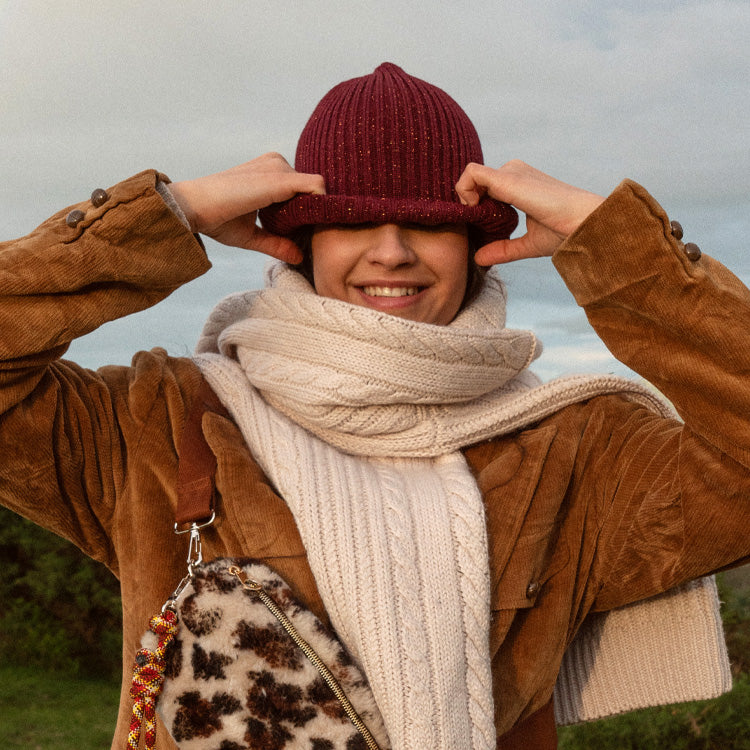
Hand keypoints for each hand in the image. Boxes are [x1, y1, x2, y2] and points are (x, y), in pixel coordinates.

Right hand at [169, 153, 324, 262]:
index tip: (302, 237)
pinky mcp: (281, 179)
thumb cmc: (216, 220)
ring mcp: (279, 168)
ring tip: (303, 236)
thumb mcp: (252, 235)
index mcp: (270, 173)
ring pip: (318, 190)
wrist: (194, 208)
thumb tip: (298, 257)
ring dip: (317, 213)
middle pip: (313, 191)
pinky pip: (318, 186)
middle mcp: (276, 164)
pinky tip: (313, 226)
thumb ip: (276, 243)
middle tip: (304, 240)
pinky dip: (323, 206)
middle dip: (314, 215)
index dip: (307, 214)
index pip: (303, 190)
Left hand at [455, 160, 604, 264]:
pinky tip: (473, 212)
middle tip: (474, 227)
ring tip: (476, 221)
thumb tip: (479, 258)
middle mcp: (514, 173)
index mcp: (519, 184)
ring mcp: (511, 172)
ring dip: (464, 199)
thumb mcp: (528, 243)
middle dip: (467, 205)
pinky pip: (471, 174)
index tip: (477, 228)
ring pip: (471, 176)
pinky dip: (463, 191)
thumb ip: (503, 249)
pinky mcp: (507, 177)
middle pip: (475, 182)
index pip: (485, 188)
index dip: (474, 207)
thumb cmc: (564, 232)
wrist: (583, 224)